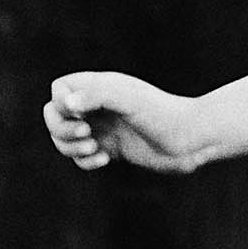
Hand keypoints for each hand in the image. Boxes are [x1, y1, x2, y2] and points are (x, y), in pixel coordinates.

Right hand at [43, 70, 212, 173]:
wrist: (192, 139)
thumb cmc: (163, 114)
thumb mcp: (129, 100)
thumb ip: (97, 95)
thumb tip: (66, 103)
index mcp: (101, 87)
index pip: (60, 90)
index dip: (60, 104)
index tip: (83, 115)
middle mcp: (99, 106)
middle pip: (55, 116)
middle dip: (61, 129)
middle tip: (86, 135)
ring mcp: (105, 128)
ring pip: (65, 139)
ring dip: (70, 147)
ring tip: (94, 148)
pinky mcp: (113, 149)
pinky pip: (83, 157)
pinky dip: (86, 161)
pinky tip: (105, 159)